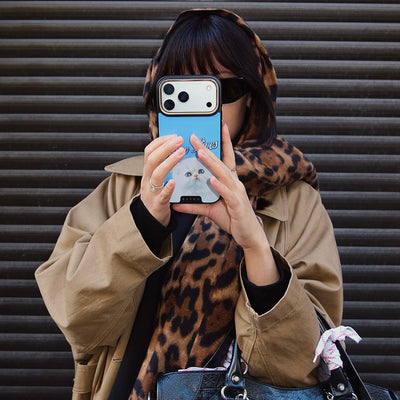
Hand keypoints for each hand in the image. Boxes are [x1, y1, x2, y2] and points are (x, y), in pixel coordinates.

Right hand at [141, 134, 184, 226]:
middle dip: (166, 147)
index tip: (174, 135)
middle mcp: (147, 180)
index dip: (161, 141)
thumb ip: (163, 166)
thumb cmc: (158, 196)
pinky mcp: (158, 204)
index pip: (149, 151)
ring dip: (169, 161)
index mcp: (148, 172)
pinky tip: (174, 182)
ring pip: (157, 174)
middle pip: (152, 159)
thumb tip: (176, 148)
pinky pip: (162, 195)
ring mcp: (151, 192)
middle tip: (180, 140)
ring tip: (182, 153)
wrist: (151, 219)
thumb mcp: (157, 179)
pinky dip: (167, 188)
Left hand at [172, 124, 265, 251]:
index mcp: (229, 182)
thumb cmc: (232, 219)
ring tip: (200, 153)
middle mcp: (234, 183)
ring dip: (211, 163)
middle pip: (220, 162)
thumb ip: (193, 205)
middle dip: (206, 149)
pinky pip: (227, 193)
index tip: (220, 127)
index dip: (224, 143)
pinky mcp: (237, 205)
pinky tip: (212, 179)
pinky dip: (220, 186)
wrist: (248, 235)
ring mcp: (236, 193)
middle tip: (194, 137)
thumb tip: (176, 204)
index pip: (225, 158)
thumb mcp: (209, 211)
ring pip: (223, 174)